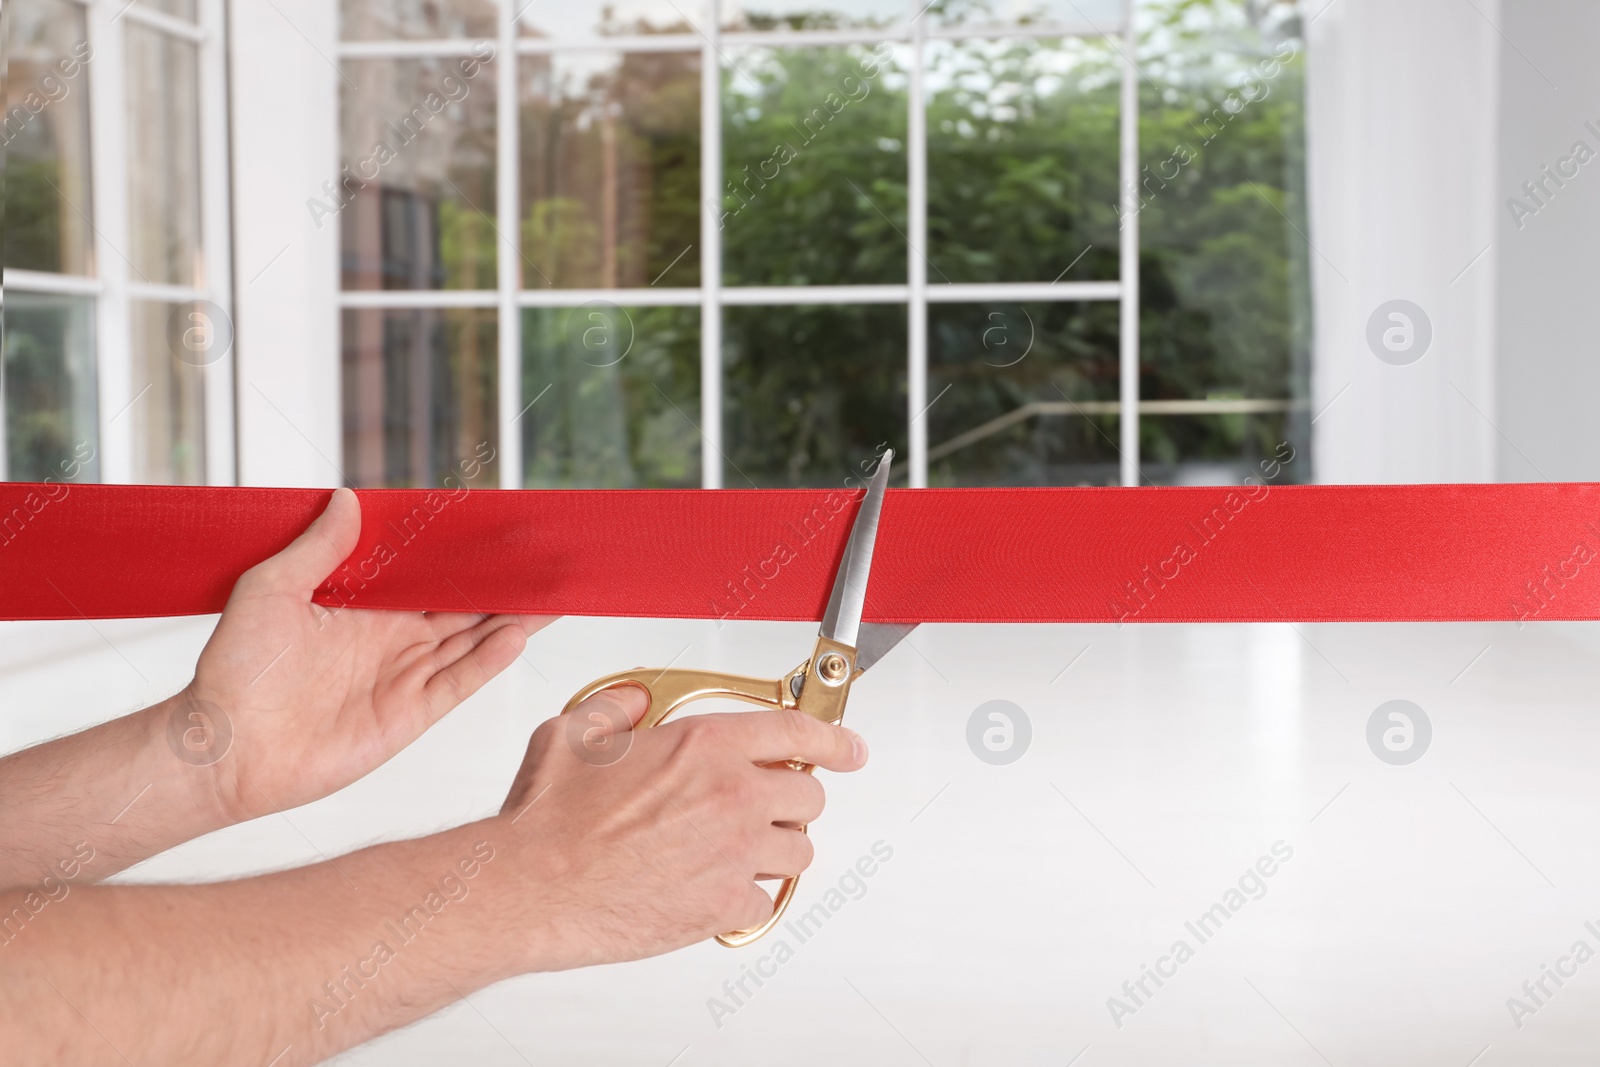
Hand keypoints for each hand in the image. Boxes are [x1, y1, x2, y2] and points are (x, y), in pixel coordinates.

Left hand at [183, 488, 552, 822]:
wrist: (223, 747)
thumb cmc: (235, 669)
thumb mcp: (270, 589)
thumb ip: (317, 548)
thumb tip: (348, 497)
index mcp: (364, 606)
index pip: (427, 573)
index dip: (461, 553)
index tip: (499, 528)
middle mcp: (392, 639)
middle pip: (464, 605)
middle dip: (504, 584)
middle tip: (546, 559)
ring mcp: (404, 677)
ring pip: (474, 640)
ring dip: (513, 618)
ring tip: (554, 593)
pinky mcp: (409, 715)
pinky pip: (459, 682)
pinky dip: (489, 660)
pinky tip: (517, 635)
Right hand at [498, 686, 867, 969]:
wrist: (531, 887)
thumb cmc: (548, 819)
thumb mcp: (576, 733)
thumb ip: (618, 709)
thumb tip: (636, 702)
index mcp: (705, 745)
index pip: (797, 731)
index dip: (834, 738)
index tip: (849, 748)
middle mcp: (732, 795)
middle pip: (809, 794)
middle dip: (793, 798)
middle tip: (766, 805)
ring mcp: (734, 854)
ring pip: (799, 850)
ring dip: (776, 848)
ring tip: (737, 850)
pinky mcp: (724, 906)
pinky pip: (764, 903)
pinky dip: (745, 899)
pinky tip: (713, 889)